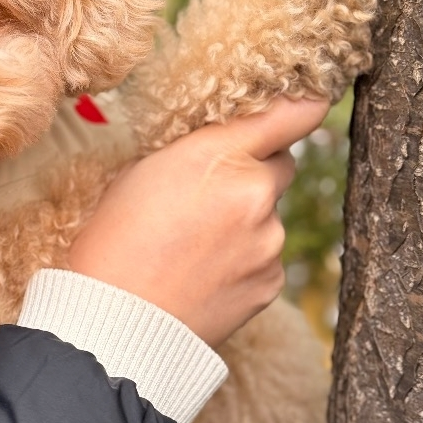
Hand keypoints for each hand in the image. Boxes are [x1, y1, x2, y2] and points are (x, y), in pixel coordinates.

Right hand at [68, 97, 328, 347]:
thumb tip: (224, 141)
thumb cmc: (113, 240)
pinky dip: (244, 260)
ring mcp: (269, 241)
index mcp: (218, 155)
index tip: (309, 100)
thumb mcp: (140, 171)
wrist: (115, 322)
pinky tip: (203, 273)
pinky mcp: (271, 283)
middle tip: (209, 194)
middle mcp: (256, 194)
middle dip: (253, 172)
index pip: (289, 116)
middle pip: (280, 166)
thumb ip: (195, 149)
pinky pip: (266, 258)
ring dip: (245, 222)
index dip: (302, 106)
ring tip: (193, 247)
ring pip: (269, 216)